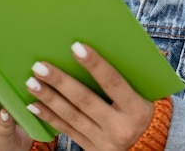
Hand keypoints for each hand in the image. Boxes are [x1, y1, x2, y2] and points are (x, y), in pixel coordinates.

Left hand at [26, 42, 154, 150]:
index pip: (113, 82)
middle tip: (40, 66)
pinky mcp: (93, 150)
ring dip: (49, 98)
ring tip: (32, 82)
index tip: (76, 47)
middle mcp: (120, 127)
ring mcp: (104, 142)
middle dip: (60, 82)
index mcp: (136, 109)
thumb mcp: (147, 93)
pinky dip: (50, 117)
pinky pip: (68, 131)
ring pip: (72, 117)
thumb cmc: (148, 110)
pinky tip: (34, 105)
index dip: (95, 64)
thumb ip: (130, 74)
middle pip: (85, 100)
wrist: (152, 147)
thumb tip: (107, 44)